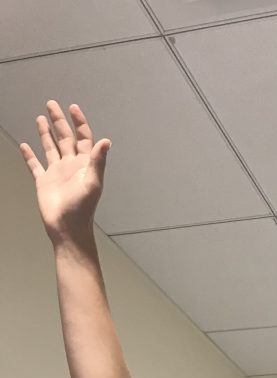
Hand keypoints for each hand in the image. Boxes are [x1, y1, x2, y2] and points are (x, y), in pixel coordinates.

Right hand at [19, 100, 111, 245]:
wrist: (68, 229)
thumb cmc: (82, 210)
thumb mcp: (93, 183)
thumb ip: (98, 161)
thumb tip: (106, 141)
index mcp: (84, 165)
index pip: (83, 138)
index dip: (79, 123)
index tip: (72, 108)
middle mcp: (71, 166)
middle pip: (65, 138)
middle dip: (59, 121)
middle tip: (52, 104)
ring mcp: (57, 174)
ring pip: (51, 148)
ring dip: (46, 133)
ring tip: (40, 117)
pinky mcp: (44, 182)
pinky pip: (35, 165)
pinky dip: (30, 156)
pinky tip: (25, 146)